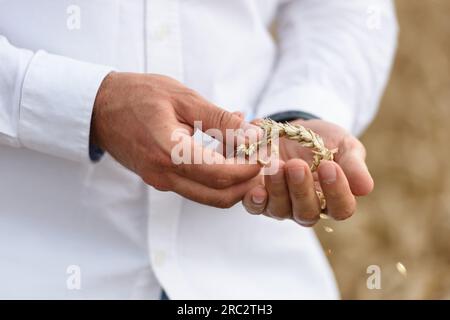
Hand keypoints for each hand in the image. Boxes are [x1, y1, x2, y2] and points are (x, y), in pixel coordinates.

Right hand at [91, 72, 260, 207]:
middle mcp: (165, 176)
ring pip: (210, 196)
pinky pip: (197, 187)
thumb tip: (253, 134)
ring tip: (246, 153)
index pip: (221, 176)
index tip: (265, 152)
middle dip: (247, 182)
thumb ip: (220, 120)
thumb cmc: (138, 96)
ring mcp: (162, 182)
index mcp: (169, 153)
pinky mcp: (162, 180)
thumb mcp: (183, 98)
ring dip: (234, 182)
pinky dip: (217, 176)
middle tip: (261, 159)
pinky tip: (225, 151)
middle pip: (219, 197)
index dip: (249, 168)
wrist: (100, 107)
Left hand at [242, 119, 373, 225]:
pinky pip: (256, 208)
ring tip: (276, 165)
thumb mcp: (342, 144)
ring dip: (278, 190)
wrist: (291, 129)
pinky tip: (256, 189)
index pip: (341, 208)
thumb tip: (365, 188)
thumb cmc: (323, 140)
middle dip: (302, 189)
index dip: (337, 192)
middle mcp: (307, 208)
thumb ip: (353, 164)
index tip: (329, 166)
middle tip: (297, 165)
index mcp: (334, 199)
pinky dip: (255, 201)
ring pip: (281, 210)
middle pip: (308, 213)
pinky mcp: (258, 198)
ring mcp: (281, 205)